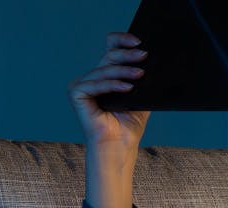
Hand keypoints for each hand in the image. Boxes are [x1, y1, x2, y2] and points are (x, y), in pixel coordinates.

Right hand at [69, 32, 150, 148]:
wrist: (119, 147)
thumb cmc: (129, 125)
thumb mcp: (141, 95)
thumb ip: (142, 77)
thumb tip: (151, 58)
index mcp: (105, 75)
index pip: (110, 48)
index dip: (122, 40)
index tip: (139, 41)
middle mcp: (91, 77)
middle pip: (109, 56)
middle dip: (128, 55)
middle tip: (144, 55)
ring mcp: (82, 85)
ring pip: (105, 70)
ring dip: (124, 71)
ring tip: (140, 75)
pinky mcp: (76, 94)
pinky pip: (96, 84)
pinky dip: (113, 85)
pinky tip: (127, 87)